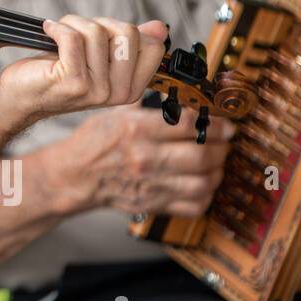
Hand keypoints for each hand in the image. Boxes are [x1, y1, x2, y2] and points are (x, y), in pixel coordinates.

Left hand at [0, 15, 168, 122]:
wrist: (20, 96)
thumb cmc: (56, 72)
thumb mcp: (97, 57)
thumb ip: (129, 44)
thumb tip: (160, 28)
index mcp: (131, 88)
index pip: (153, 45)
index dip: (123, 30)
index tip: (101, 36)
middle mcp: (118, 93)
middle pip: (128, 33)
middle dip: (98, 23)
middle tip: (76, 33)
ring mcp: (97, 89)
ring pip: (97, 32)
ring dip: (73, 24)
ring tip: (59, 33)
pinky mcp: (73, 82)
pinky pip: (73, 38)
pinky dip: (57, 27)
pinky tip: (48, 31)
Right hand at [64, 104, 232, 216]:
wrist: (74, 176)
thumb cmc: (94, 143)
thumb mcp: (115, 113)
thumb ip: (147, 103)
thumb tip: (179, 93)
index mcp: (136, 129)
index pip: (189, 125)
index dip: (216, 124)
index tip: (225, 125)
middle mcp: (145, 157)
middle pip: (202, 155)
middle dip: (222, 147)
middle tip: (224, 142)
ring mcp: (150, 184)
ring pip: (203, 182)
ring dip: (217, 172)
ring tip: (215, 163)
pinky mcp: (152, 204)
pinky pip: (194, 206)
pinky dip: (206, 196)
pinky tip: (202, 184)